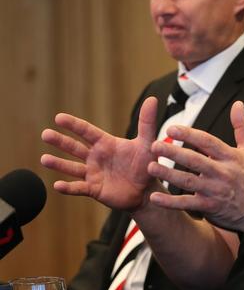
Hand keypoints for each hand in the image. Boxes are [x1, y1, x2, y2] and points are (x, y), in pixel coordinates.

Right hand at [41, 96, 159, 210]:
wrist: (147, 190)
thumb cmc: (146, 165)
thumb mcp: (147, 144)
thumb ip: (147, 123)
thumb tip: (152, 99)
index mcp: (106, 144)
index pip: (87, 131)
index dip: (73, 125)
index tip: (58, 117)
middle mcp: (96, 157)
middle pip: (74, 147)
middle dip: (60, 141)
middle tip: (45, 134)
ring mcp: (93, 173)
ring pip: (72, 167)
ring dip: (59, 163)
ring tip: (44, 159)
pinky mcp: (94, 189)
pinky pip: (79, 188)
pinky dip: (68, 188)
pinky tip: (57, 185)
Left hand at [147, 101, 243, 231]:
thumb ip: (242, 126)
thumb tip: (238, 104)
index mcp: (231, 157)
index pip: (208, 142)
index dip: (190, 135)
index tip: (171, 129)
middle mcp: (222, 173)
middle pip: (195, 161)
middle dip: (174, 153)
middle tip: (154, 145)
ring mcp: (215, 191)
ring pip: (188, 182)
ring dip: (168, 175)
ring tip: (150, 167)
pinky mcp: (210, 207)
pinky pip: (187, 204)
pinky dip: (170, 202)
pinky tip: (155, 197)